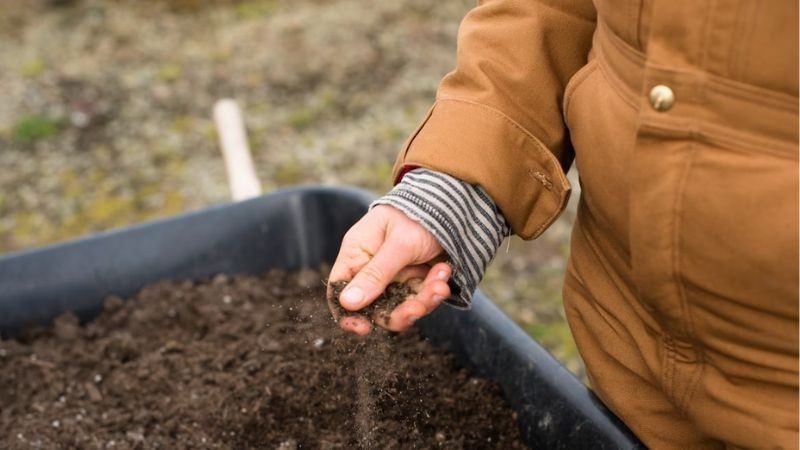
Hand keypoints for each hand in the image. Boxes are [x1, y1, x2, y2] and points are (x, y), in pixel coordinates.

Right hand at [327, 205, 451, 334]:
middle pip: (375, 306)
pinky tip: (444, 271)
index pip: (340, 290)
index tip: (364, 329)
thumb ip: (376, 274)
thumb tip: (347, 303)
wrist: (450, 204)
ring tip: (440, 285)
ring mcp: (395, 276)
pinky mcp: (415, 279)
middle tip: (418, 308)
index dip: (347, 314)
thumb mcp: (398, 244)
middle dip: (399, 311)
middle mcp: (372, 268)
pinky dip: (435, 288)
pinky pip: (421, 297)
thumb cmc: (417, 215)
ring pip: (402, 305)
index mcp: (357, 253)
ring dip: (423, 300)